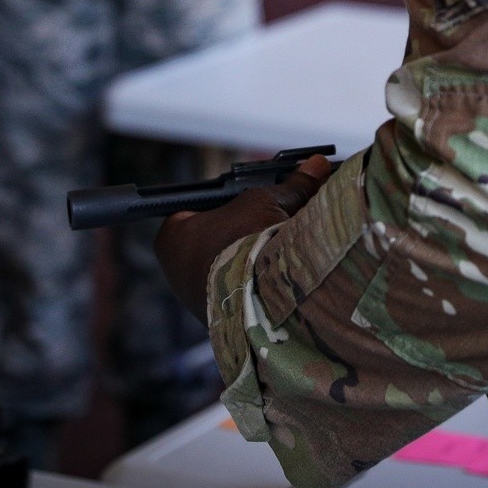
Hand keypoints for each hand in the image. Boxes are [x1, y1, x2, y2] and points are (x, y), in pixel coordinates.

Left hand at [154, 155, 333, 319]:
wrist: (257, 302)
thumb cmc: (244, 244)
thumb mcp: (266, 203)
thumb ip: (288, 186)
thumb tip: (315, 165)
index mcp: (172, 237)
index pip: (198, 209)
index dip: (229, 201)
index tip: (254, 198)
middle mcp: (176, 272)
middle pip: (217, 239)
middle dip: (247, 230)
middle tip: (275, 221)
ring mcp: (198, 301)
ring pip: (231, 268)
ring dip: (255, 258)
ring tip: (282, 251)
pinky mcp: (222, 322)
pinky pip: (241, 294)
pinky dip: (258, 285)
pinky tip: (280, 280)